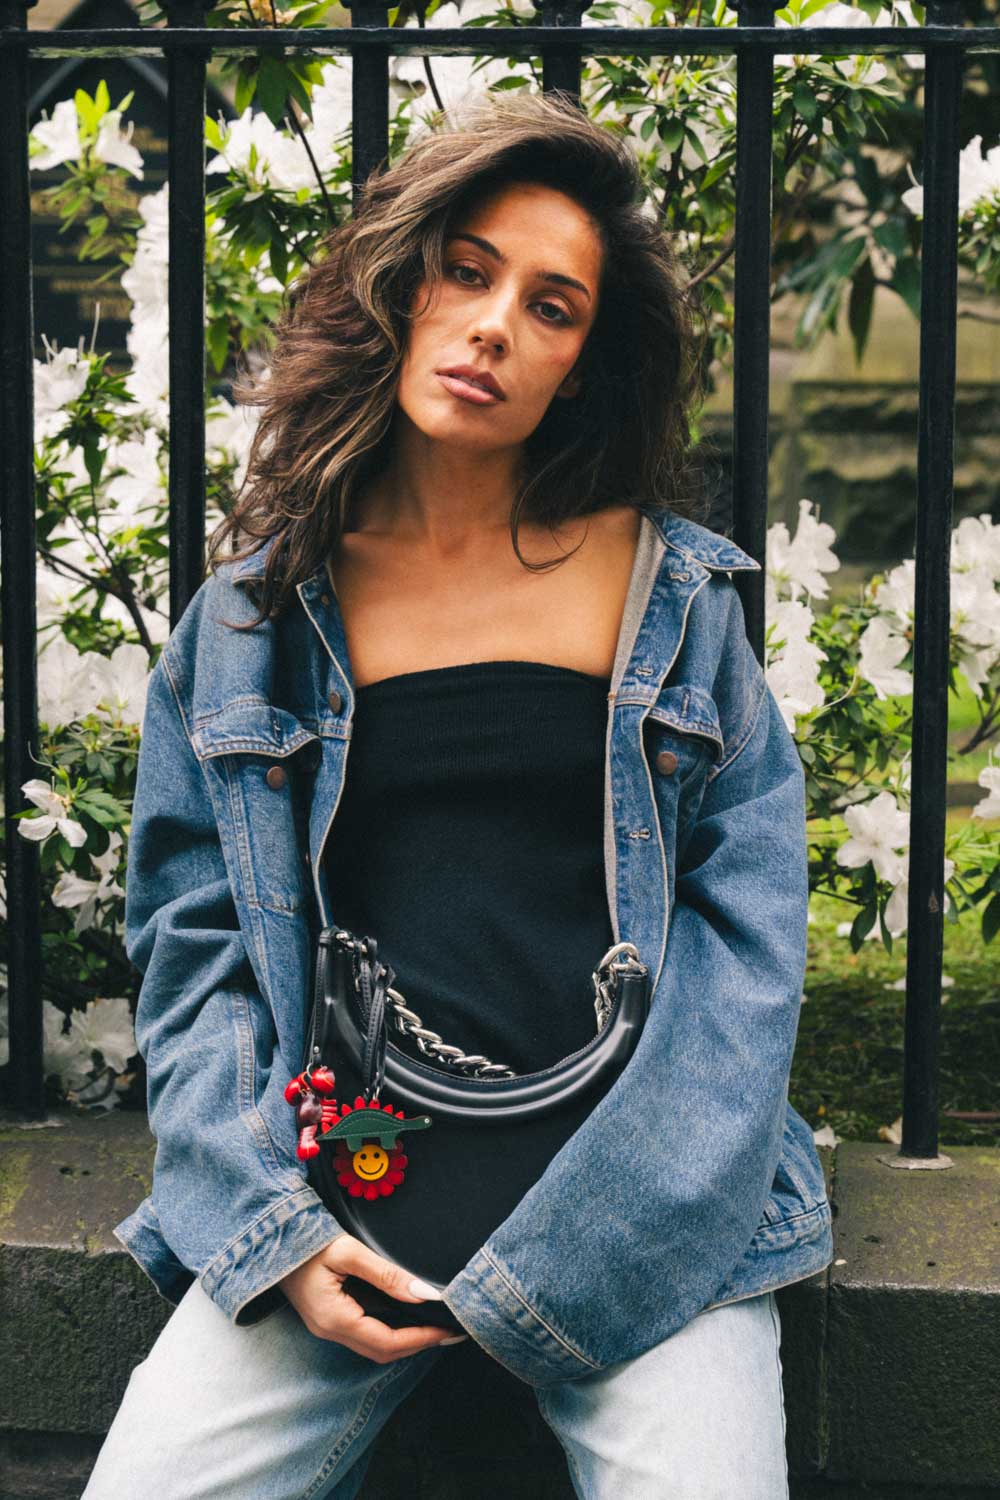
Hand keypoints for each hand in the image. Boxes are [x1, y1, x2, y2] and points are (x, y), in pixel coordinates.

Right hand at [277, 1233, 467, 1362]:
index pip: (387, 1342)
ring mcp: (326, 1327)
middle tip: (447, 1331)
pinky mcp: (327, 1318)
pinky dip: (389, 1332)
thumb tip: (424, 1294)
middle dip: (417, 1344)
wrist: (272, 1239)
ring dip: (404, 1341)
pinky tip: (404, 1318)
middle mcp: (330, 1330)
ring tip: (432, 1326)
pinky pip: (363, 1335)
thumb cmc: (307, 1242)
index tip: (447, 1330)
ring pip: (372, 1346)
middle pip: (381, 1351)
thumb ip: (387, 1274)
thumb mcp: (349, 1252)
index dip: (420, 1339)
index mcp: (334, 1318)